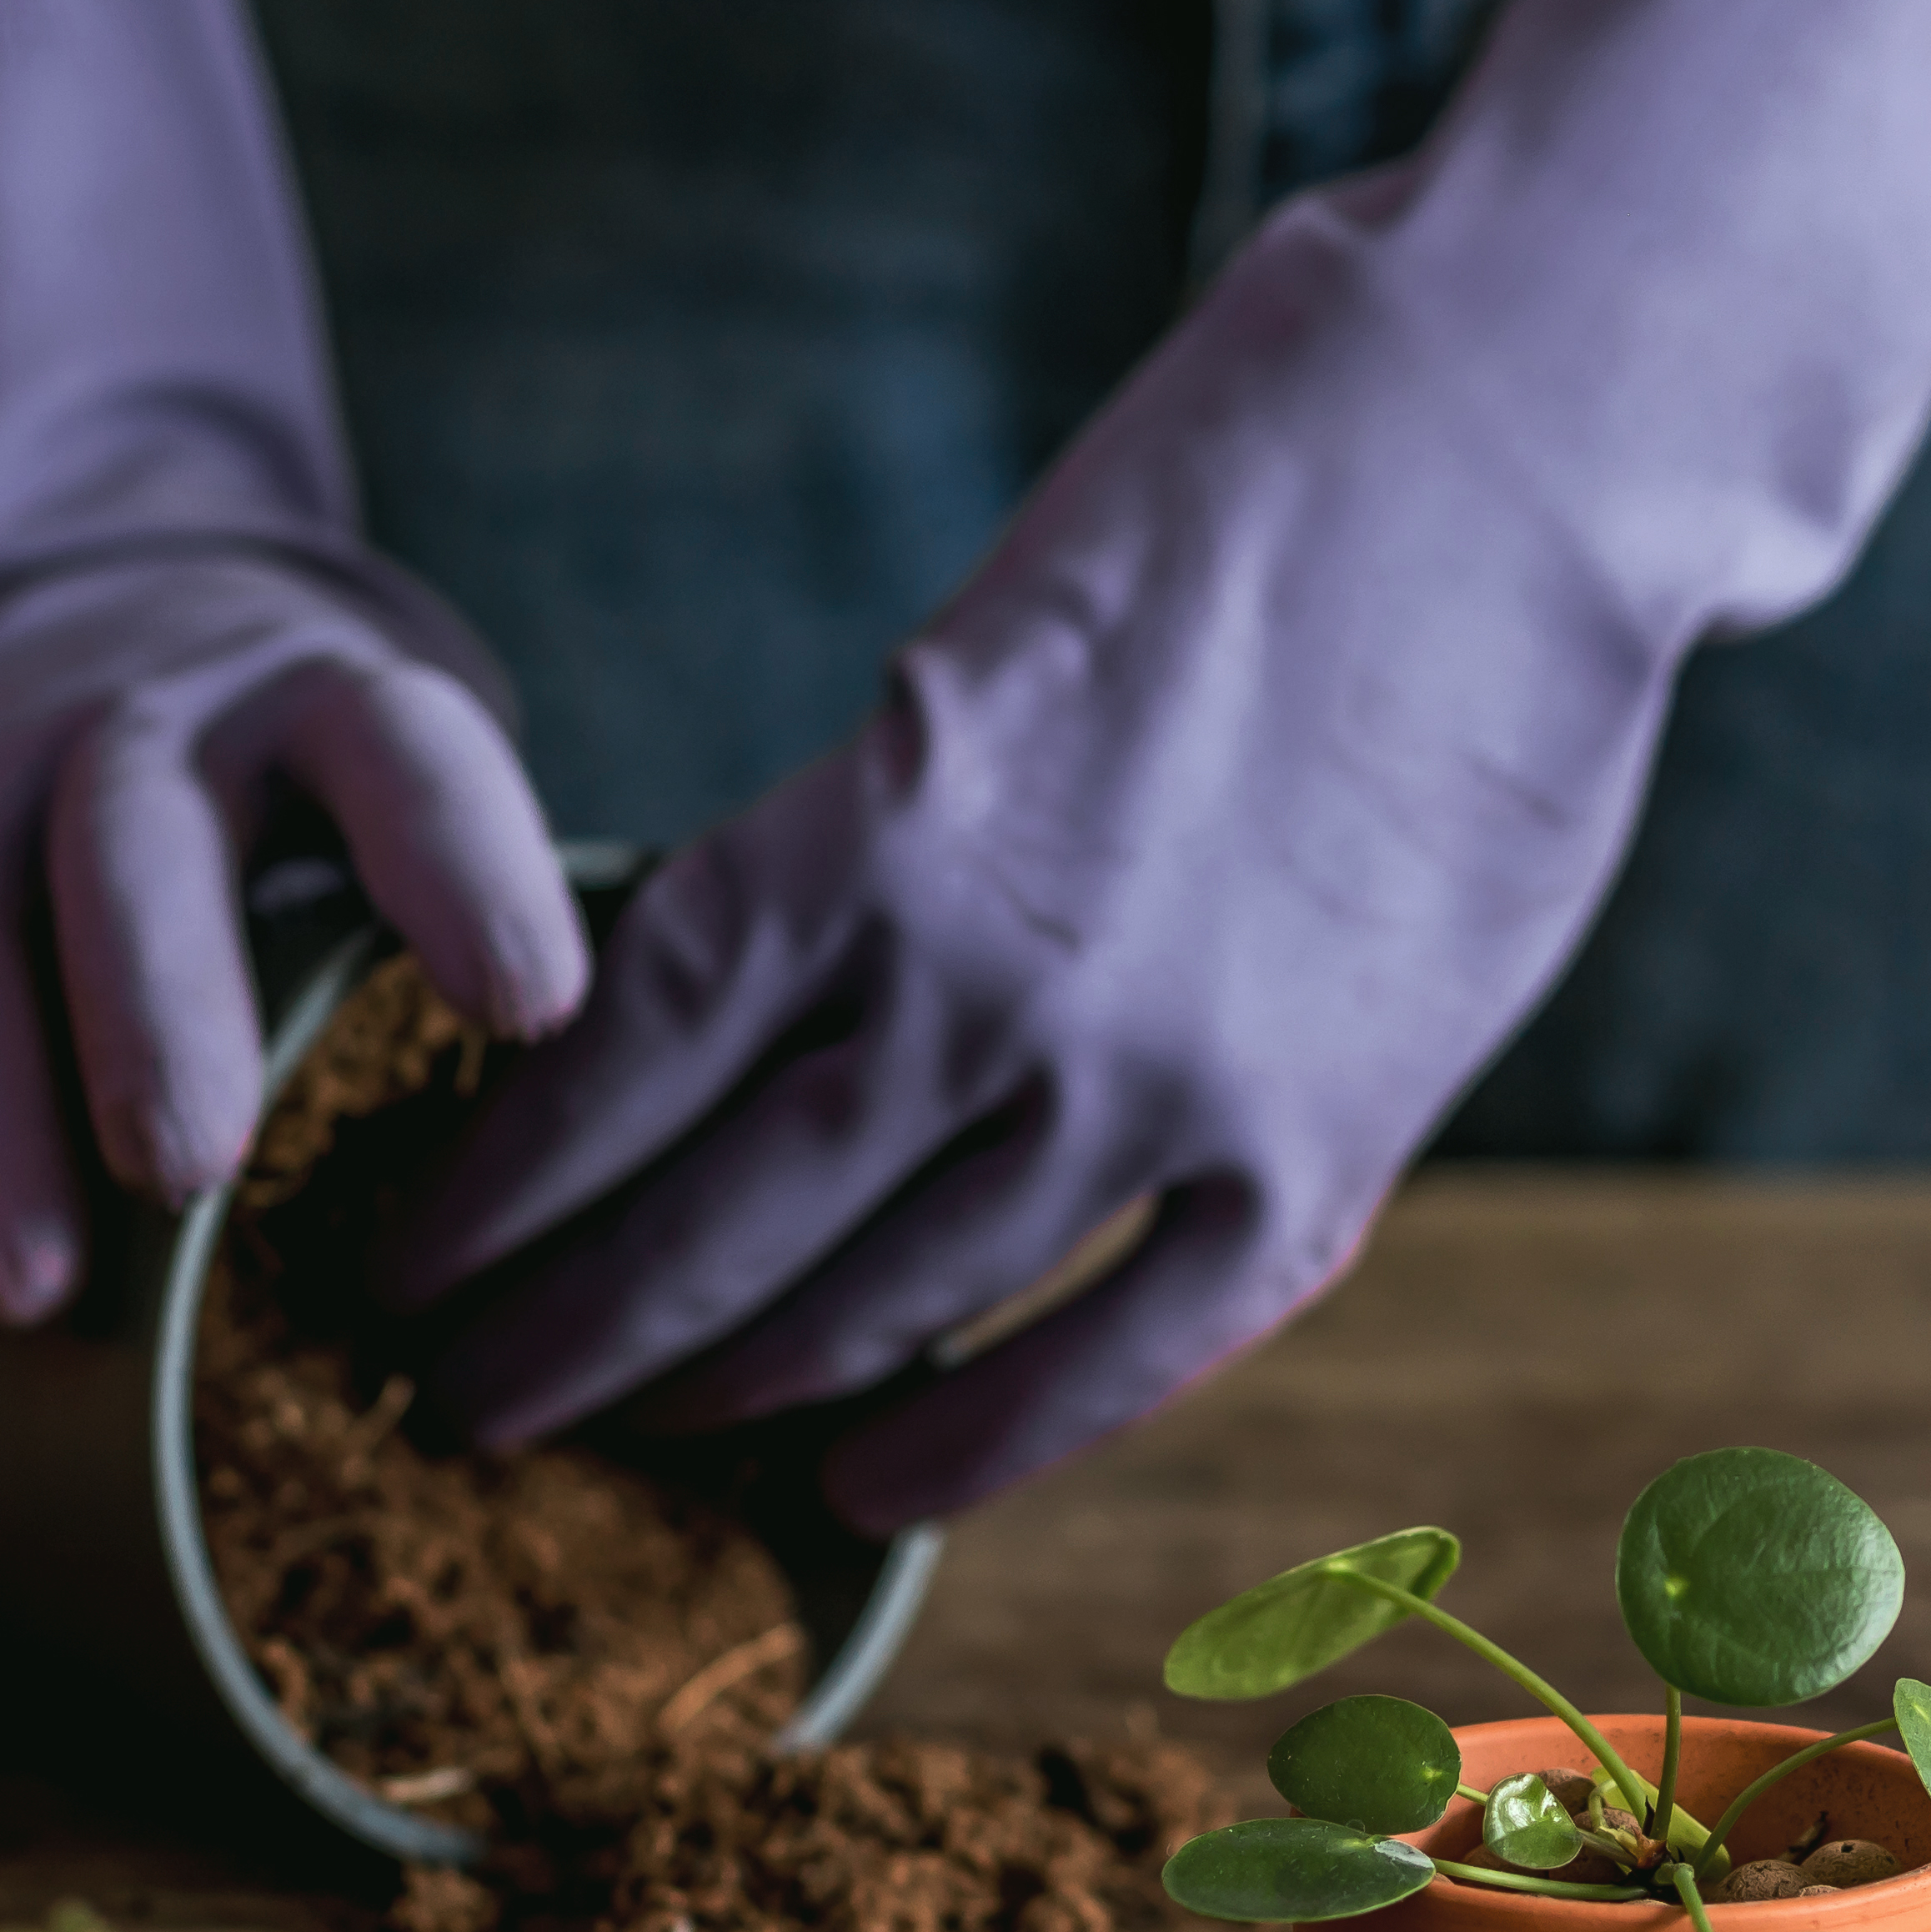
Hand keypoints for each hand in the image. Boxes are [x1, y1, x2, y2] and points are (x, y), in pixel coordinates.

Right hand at [0, 549, 586, 1381]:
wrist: (83, 602)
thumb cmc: (301, 796)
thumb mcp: (399, 800)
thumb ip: (462, 948)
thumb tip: (584, 1224)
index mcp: (324, 702)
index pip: (408, 755)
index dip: (469, 867)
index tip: (532, 1008)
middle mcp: (134, 711)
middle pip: (134, 843)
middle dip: (155, 1003)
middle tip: (185, 1166)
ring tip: (25, 1295)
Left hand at [382, 212, 1687, 1531]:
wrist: (1517, 449)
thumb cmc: (1240, 492)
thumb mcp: (986, 650)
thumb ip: (876, 847)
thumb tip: (749, 1015)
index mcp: (872, 826)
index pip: (613, 1070)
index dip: (495, 1194)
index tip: (412, 1261)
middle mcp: (987, 984)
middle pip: (713, 1227)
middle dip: (560, 1333)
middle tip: (458, 1397)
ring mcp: (1157, 1085)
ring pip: (884, 1306)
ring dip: (729, 1389)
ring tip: (632, 1431)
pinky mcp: (1315, 1148)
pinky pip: (1110, 1355)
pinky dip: (971, 1439)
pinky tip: (865, 1482)